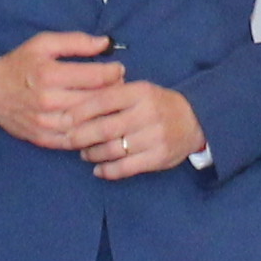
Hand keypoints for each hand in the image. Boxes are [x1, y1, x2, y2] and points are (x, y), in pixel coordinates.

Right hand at [0, 30, 126, 147]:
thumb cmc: (20, 65)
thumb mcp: (43, 43)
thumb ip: (76, 42)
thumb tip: (105, 43)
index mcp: (49, 74)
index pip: (95, 77)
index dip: (114, 72)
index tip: (119, 69)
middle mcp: (48, 101)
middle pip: (95, 101)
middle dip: (114, 92)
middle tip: (120, 86)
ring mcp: (46, 123)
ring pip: (88, 123)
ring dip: (105, 114)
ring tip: (111, 104)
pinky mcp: (45, 138)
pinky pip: (76, 140)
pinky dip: (91, 133)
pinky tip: (97, 123)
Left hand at [73, 79, 204, 179]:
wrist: (196, 120)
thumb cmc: (158, 104)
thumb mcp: (139, 90)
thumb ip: (113, 94)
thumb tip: (74, 105)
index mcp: (140, 92)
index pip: (103, 100)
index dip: (80, 111)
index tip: (64, 119)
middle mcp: (148, 113)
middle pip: (104, 128)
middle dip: (81, 136)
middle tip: (69, 140)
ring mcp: (155, 137)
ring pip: (113, 150)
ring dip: (93, 154)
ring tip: (85, 153)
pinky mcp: (159, 157)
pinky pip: (126, 168)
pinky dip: (108, 171)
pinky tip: (99, 170)